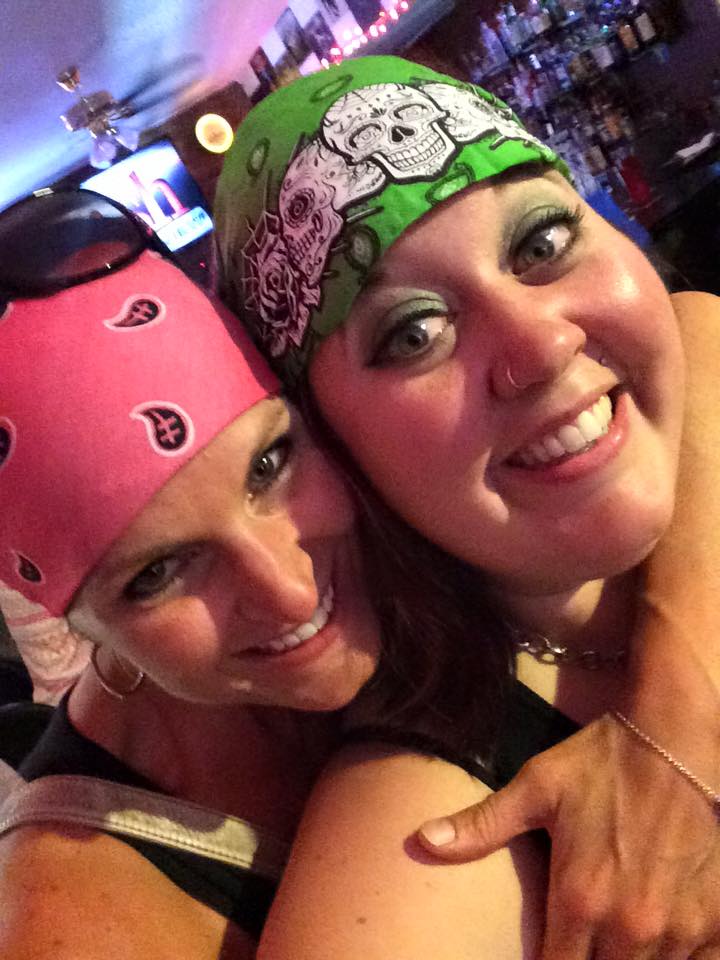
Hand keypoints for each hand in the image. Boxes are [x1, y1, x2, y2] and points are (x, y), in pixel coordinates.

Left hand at [417, 713, 719, 959]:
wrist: (677, 737)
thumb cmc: (604, 761)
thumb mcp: (537, 786)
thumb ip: (482, 825)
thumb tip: (421, 840)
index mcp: (579, 898)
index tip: (542, 953)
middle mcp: (629, 925)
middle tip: (576, 941)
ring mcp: (678, 928)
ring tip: (610, 939)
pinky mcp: (714, 920)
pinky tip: (659, 943)